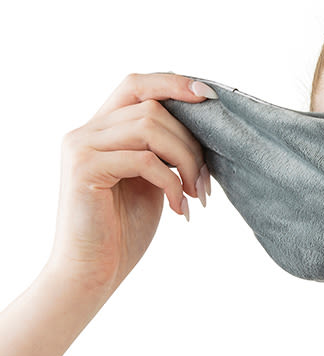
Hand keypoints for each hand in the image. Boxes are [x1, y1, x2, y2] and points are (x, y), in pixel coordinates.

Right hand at [44, 72, 213, 295]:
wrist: (93, 271)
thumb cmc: (123, 228)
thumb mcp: (151, 178)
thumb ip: (163, 148)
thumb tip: (204, 127)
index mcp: (102, 129)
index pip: (137, 85)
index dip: (173, 83)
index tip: (208, 96)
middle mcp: (86, 131)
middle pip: (153, 108)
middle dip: (191, 141)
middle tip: (205, 180)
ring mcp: (81, 146)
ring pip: (151, 128)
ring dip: (186, 160)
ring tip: (195, 193)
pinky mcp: (85, 168)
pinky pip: (145, 160)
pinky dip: (171, 183)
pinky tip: (178, 208)